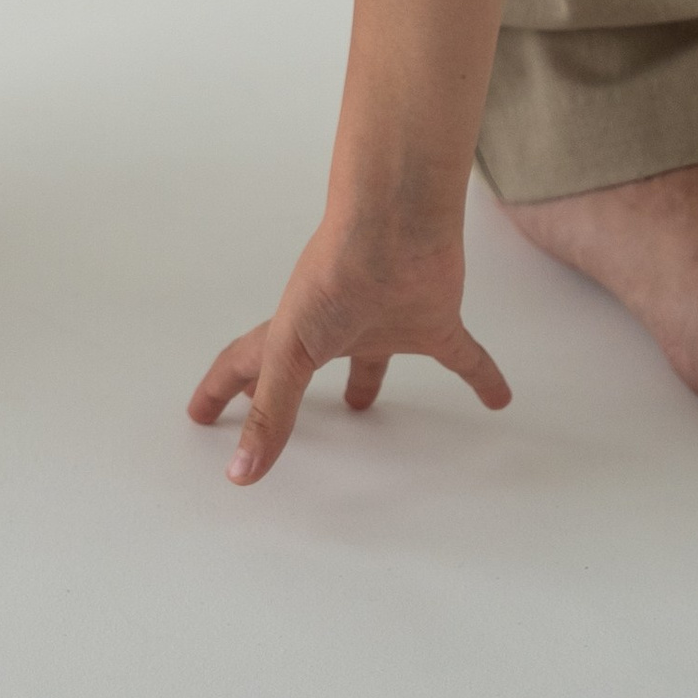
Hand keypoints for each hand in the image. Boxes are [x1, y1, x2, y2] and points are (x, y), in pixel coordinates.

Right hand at [192, 215, 510, 482]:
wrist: (396, 225)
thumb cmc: (336, 273)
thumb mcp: (292, 351)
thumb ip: (273, 412)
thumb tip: (240, 473)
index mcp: (295, 333)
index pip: (247, 365)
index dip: (222, 391)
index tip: (199, 414)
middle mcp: (336, 328)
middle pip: (303, 366)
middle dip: (283, 389)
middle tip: (269, 413)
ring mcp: (385, 322)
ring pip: (375, 358)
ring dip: (370, 380)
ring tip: (367, 411)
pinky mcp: (434, 319)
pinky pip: (463, 356)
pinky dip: (482, 378)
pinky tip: (498, 399)